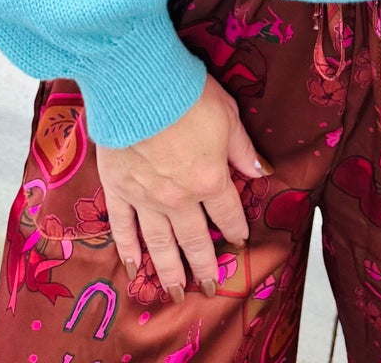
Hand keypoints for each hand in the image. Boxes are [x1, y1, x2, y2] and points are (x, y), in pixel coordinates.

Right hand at [96, 73, 273, 301]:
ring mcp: (146, 198)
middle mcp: (179, 199)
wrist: (139, 87)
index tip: (239, 242)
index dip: (236, 229)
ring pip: (160, 244)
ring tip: (177, 292)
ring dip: (170, 271)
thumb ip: (242, 149)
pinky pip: (123, 228)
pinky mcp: (118, 190)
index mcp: (210, 181)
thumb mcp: (228, 116)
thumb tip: (262, 172)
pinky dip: (127, 249)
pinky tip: (133, 268)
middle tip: (209, 289)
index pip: (228, 214)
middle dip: (204, 266)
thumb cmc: (188, 95)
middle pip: (194, 239)